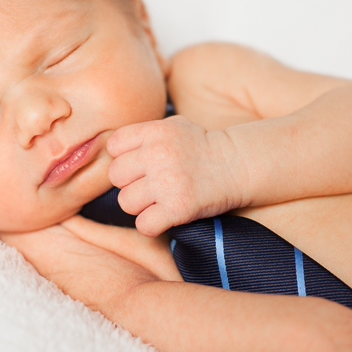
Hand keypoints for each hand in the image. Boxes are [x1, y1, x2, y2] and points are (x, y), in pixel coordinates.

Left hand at [107, 115, 248, 236]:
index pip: (113, 146)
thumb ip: (144, 133)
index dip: (123, 157)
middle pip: (115, 176)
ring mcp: (167, 182)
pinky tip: (164, 216)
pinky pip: (144, 225)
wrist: (238, 165)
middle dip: (129, 183)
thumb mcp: (174, 126)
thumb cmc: (202, 147)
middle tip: (149, 185)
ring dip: (140, 206)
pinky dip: (152, 225)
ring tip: (158, 200)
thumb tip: (113, 147)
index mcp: (155, 132)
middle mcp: (158, 155)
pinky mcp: (178, 208)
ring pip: (126, 202)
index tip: (139, 164)